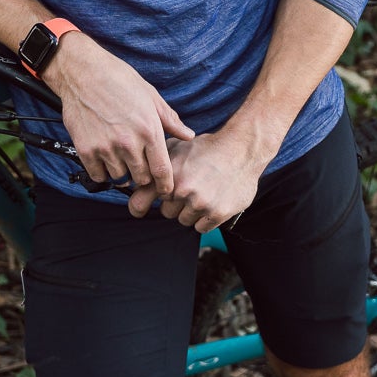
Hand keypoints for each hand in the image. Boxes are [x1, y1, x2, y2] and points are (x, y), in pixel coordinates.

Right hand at [44, 34, 193, 191]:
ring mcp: (106, 148)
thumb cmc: (119, 80)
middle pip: (141, 178)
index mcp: (149, 131)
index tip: (164, 189)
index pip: (162, 171)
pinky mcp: (86, 149)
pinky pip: (98, 175)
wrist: (83, 72)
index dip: (165, 185)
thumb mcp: (151, 96)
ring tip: (121, 158)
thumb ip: (170, 120)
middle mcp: (129, 143)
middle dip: (144, 176)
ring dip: (122, 172)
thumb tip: (188, 136)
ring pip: (120, 178)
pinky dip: (102, 172)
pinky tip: (105, 158)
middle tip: (140, 166)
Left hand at [129, 128, 266, 230]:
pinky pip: (201, 227)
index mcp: (169, 175)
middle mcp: (182, 190)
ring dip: (192, 211)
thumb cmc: (207, 149)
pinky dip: (206, 219)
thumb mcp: (176, 149)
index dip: (140, 207)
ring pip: (185, 220)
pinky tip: (213, 201)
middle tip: (191, 189)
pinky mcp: (217, 213)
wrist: (241, 149)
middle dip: (176, 204)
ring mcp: (201, 203)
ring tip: (204, 192)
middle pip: (167, 213)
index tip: (139, 211)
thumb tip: (135, 181)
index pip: (140, 202)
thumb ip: (155, 166)